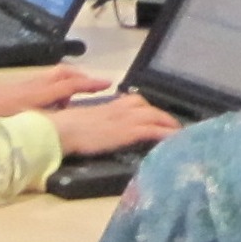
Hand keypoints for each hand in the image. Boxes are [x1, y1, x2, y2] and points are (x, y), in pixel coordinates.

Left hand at [0, 66, 110, 122]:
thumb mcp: (17, 121)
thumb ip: (39, 122)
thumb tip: (60, 126)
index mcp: (40, 94)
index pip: (70, 84)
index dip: (89, 85)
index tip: (107, 84)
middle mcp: (39, 84)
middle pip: (66, 74)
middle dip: (85, 78)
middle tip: (100, 84)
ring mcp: (31, 81)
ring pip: (57, 73)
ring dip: (72, 77)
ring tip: (82, 86)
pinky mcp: (24, 83)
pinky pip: (48, 77)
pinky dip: (59, 81)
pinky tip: (57, 94)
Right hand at [49, 94, 182, 159]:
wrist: (61, 130)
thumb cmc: (64, 128)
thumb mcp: (81, 120)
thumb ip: (93, 121)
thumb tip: (96, 128)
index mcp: (107, 106)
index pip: (132, 101)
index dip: (145, 108)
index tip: (153, 115)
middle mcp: (119, 110)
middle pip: (146, 106)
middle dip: (161, 114)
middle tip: (171, 125)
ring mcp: (124, 120)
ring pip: (154, 115)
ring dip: (168, 123)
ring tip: (179, 133)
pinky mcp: (127, 132)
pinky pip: (152, 130)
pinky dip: (166, 134)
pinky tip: (175, 140)